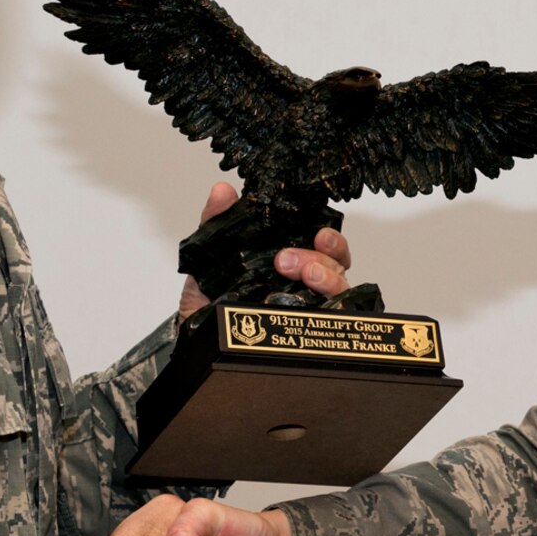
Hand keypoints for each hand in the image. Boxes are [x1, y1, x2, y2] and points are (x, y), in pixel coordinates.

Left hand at [177, 182, 353, 318]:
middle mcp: (305, 284)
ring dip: (328, 279)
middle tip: (287, 259)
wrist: (196, 344)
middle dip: (324, 257)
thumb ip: (217, 222)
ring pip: (340, 291)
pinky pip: (333, 322)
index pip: (325, 246)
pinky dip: (330, 313)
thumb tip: (222, 191)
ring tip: (306, 276)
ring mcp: (309, 310)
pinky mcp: (307, 335)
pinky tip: (313, 307)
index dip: (330, 238)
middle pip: (338, 266)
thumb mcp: (209, 259)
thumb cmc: (207, 303)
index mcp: (290, 259)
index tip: (319, 233)